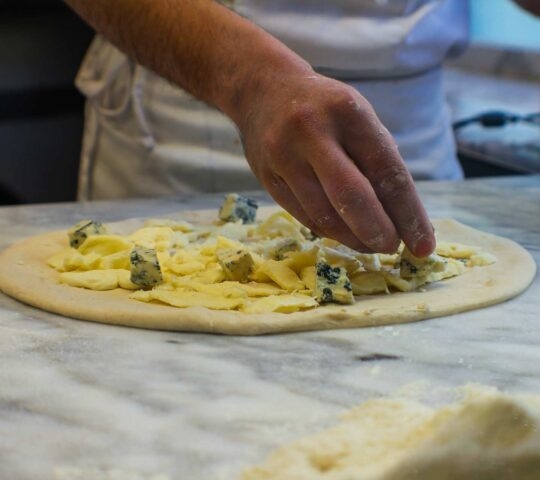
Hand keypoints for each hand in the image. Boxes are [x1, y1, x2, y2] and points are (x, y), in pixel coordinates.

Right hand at [236, 71, 434, 256]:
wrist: (263, 92)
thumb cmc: (324, 109)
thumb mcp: (358, 117)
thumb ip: (378, 160)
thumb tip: (402, 219)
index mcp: (347, 111)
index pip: (385, 170)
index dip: (408, 212)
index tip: (424, 244)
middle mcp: (312, 132)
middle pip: (351, 196)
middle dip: (378, 231)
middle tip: (393, 248)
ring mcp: (284, 156)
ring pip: (323, 214)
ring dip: (353, 238)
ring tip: (371, 245)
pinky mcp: (266, 177)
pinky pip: (304, 216)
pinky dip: (330, 231)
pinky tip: (345, 233)